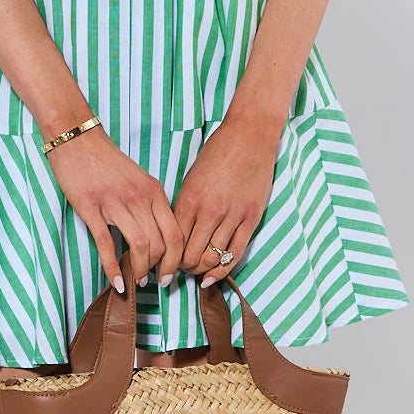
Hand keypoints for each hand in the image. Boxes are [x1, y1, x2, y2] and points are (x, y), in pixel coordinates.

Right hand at [42, 126, 184, 294]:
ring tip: (137, 280)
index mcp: (154, 191)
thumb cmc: (107, 162)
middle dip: (160, 269)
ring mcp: (114, 203)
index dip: (176, 259)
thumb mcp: (138, 180)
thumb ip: (149, 205)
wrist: (78, 140)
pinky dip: (113, 268)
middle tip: (155, 282)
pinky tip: (116, 282)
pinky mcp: (90, 208)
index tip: (171, 272)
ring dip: (140, 270)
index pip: (176, 233)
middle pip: (160, 244)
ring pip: (139, 246)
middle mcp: (139, 198)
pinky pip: (106, 244)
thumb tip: (157, 237)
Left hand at [173, 110, 280, 284]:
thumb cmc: (217, 153)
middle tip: (178, 270)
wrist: (249, 136)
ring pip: (212, 258)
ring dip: (200, 270)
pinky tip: (212, 277)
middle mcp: (209, 211)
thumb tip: (175, 235)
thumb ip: (184, 207)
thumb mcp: (191, 178)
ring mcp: (232, 216)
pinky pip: (235, 253)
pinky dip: (222, 270)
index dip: (165, 258)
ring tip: (194, 271)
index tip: (162, 263)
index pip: (172, 241)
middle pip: (190, 255)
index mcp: (189, 199)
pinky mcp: (251, 218)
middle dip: (181, 267)